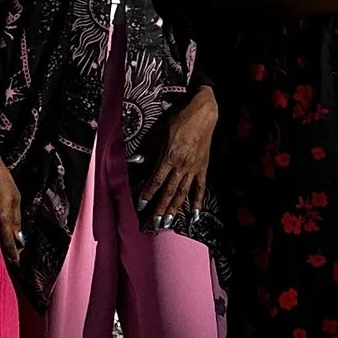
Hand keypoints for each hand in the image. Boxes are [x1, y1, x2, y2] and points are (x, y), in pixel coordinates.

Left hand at [136, 90, 216, 225]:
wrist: (202, 114)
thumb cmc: (177, 120)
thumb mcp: (158, 132)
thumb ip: (147, 150)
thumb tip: (134, 162)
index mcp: (168, 157)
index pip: (155, 181)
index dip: (147, 194)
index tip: (140, 206)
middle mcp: (181, 166)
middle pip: (169, 192)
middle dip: (161, 208)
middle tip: (155, 223)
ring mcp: (194, 169)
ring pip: (183, 193)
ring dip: (175, 209)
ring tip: (169, 223)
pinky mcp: (203, 168)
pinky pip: (200, 188)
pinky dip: (198, 202)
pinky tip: (195, 215)